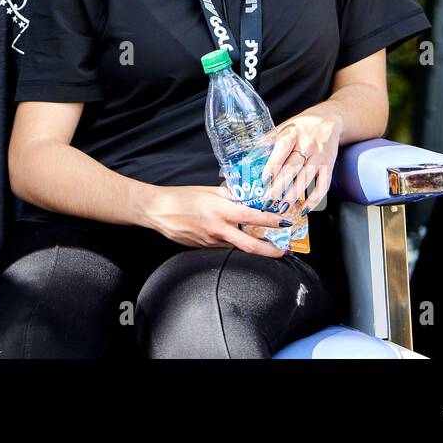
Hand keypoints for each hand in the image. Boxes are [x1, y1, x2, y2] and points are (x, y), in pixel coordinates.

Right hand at [142, 184, 291, 257]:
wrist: (157, 211)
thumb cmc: (181, 197)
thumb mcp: (208, 190)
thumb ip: (229, 195)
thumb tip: (246, 198)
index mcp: (221, 210)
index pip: (253, 217)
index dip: (272, 221)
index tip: (285, 222)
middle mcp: (218, 229)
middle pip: (250, 246)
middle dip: (270, 250)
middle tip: (284, 251)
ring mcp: (211, 241)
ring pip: (237, 247)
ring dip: (252, 246)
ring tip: (265, 243)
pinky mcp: (204, 248)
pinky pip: (223, 247)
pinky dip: (233, 243)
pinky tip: (235, 238)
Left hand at [261, 112, 340, 215]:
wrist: (327, 121)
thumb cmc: (298, 128)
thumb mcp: (282, 128)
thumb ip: (266, 143)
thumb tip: (246, 161)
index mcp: (292, 133)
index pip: (282, 149)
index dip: (272, 165)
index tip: (263, 180)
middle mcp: (307, 144)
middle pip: (292, 168)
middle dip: (279, 187)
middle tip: (267, 201)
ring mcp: (320, 156)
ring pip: (306, 179)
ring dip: (293, 195)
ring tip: (281, 208)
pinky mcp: (329, 166)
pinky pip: (323, 186)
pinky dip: (314, 200)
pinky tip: (304, 209)